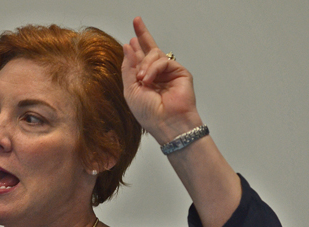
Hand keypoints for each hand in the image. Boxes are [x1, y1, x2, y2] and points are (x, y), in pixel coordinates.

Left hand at [122, 17, 201, 144]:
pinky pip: (163, 61)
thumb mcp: (130, 90)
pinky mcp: (180, 72)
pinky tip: (149, 79)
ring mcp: (168, 73)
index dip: (135, 46)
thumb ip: (129, 67)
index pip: (139, 59)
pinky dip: (154, 68)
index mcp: (144, 80)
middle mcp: (156, 75)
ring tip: (142, 79)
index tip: (130, 35)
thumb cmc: (148, 113)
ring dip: (145, 64)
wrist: (166, 123)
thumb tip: (128, 45)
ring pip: (154, 54)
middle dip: (142, 34)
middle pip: (150, 49)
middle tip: (136, 20)